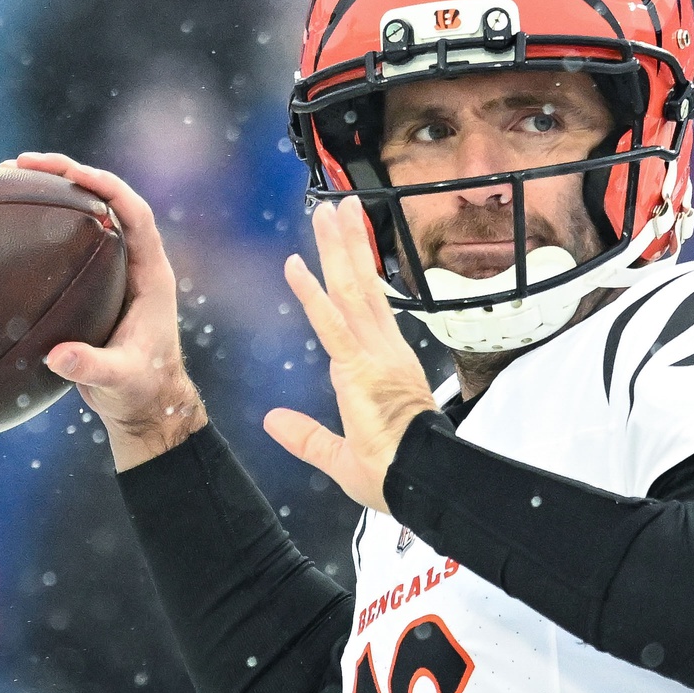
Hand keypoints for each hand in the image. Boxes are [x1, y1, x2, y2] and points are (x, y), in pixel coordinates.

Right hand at [10, 152, 207, 471]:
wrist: (144, 406)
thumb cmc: (140, 392)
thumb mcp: (119, 381)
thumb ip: (92, 368)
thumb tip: (57, 355)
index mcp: (150, 274)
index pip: (134, 213)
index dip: (106, 186)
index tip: (70, 173)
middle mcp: (132, 263)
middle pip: (104, 201)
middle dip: (67, 174)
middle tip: (21, 162)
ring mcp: (111, 271)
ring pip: (82, 217)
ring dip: (49, 193)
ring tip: (4, 175)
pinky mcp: (90, 284)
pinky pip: (61, 245)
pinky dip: (35, 229)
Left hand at [265, 196, 440, 512]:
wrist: (422, 486)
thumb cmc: (395, 477)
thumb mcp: (340, 458)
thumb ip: (306, 436)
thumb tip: (271, 420)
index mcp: (383, 367)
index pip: (368, 308)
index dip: (357, 272)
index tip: (348, 242)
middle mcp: (383, 352)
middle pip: (363, 287)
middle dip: (349, 245)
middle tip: (338, 206)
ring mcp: (374, 356)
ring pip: (351, 292)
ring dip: (336, 250)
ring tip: (326, 212)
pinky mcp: (361, 369)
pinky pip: (332, 324)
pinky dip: (311, 294)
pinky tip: (295, 264)